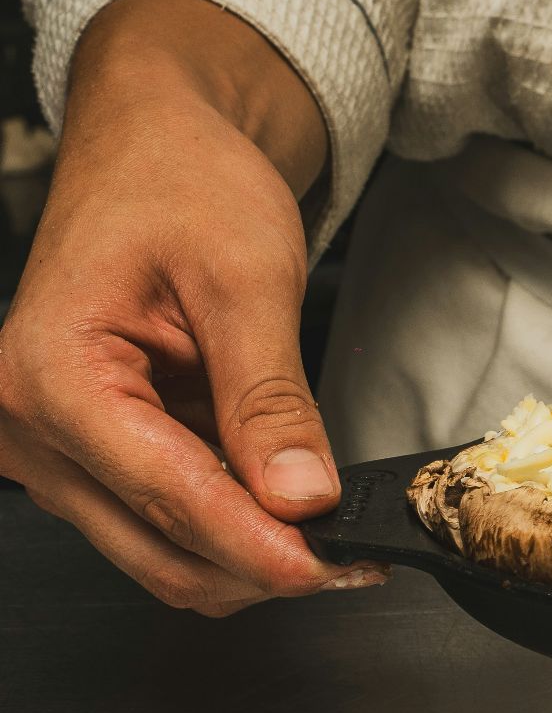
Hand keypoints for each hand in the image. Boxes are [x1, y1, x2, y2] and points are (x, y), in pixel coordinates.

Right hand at [0, 0, 383, 612]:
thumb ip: (270, 396)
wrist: (157, 148)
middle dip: (264, 564)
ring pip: (163, 554)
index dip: (262, 546)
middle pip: (160, 552)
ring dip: (251, 555)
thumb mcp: (247, 278)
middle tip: (358, 552)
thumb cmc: (183, 183)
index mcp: (50, 376)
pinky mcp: (93, 456)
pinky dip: (235, 528)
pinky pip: (166, 522)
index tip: (336, 564)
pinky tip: (290, 500)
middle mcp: (31, 428)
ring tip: (334, 524)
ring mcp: (57, 450)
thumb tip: (301, 495)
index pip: (169, 497)